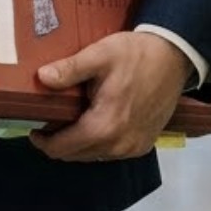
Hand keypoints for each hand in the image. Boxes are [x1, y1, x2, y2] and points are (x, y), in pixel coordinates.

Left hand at [28, 31, 193, 162]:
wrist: (174, 57)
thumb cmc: (136, 54)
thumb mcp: (100, 55)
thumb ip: (70, 69)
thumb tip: (42, 78)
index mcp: (104, 126)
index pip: (62, 148)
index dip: (44, 142)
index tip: (36, 129)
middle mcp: (119, 145)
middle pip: (76, 155)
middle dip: (59, 143)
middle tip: (52, 121)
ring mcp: (133, 148)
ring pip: (93, 156)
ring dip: (79, 144)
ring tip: (72, 121)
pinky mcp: (144, 144)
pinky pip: (111, 153)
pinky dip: (98, 144)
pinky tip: (96, 123)